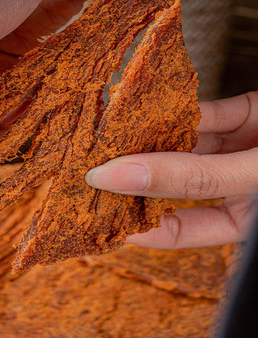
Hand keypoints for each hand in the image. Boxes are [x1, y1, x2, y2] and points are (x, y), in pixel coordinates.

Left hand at [85, 92, 257, 247]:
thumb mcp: (250, 176)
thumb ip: (191, 177)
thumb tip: (121, 176)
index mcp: (242, 219)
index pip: (182, 229)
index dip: (141, 225)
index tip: (102, 212)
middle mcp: (233, 186)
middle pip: (176, 184)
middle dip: (137, 176)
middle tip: (95, 169)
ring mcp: (237, 149)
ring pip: (186, 146)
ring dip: (151, 139)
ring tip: (110, 139)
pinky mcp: (245, 114)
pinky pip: (207, 112)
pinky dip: (179, 109)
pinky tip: (143, 109)